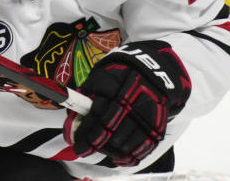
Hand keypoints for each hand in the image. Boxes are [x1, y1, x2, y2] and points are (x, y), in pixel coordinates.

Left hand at [64, 41, 190, 166]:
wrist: (152, 73)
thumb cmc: (119, 77)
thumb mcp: (99, 78)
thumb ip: (86, 97)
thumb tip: (72, 120)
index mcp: (113, 88)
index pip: (97, 115)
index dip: (85, 132)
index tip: (76, 142)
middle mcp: (131, 103)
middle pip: (110, 131)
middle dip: (94, 144)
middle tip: (84, 149)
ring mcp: (145, 116)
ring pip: (125, 143)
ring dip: (109, 151)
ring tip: (99, 151)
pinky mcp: (156, 126)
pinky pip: (142, 148)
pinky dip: (129, 157)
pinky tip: (117, 158)